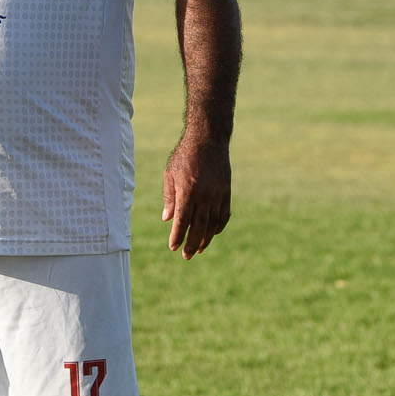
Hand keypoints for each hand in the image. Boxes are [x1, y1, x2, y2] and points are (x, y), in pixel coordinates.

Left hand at [161, 135, 230, 258]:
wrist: (209, 139)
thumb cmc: (185, 155)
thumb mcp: (170, 174)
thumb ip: (169, 197)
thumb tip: (167, 219)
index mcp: (187, 191)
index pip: (182, 221)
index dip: (177, 236)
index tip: (173, 247)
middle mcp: (204, 196)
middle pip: (198, 227)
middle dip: (191, 244)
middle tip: (186, 256)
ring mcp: (218, 195)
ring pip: (213, 224)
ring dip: (206, 239)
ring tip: (198, 248)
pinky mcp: (227, 192)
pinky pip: (224, 215)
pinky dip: (219, 226)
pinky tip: (212, 233)